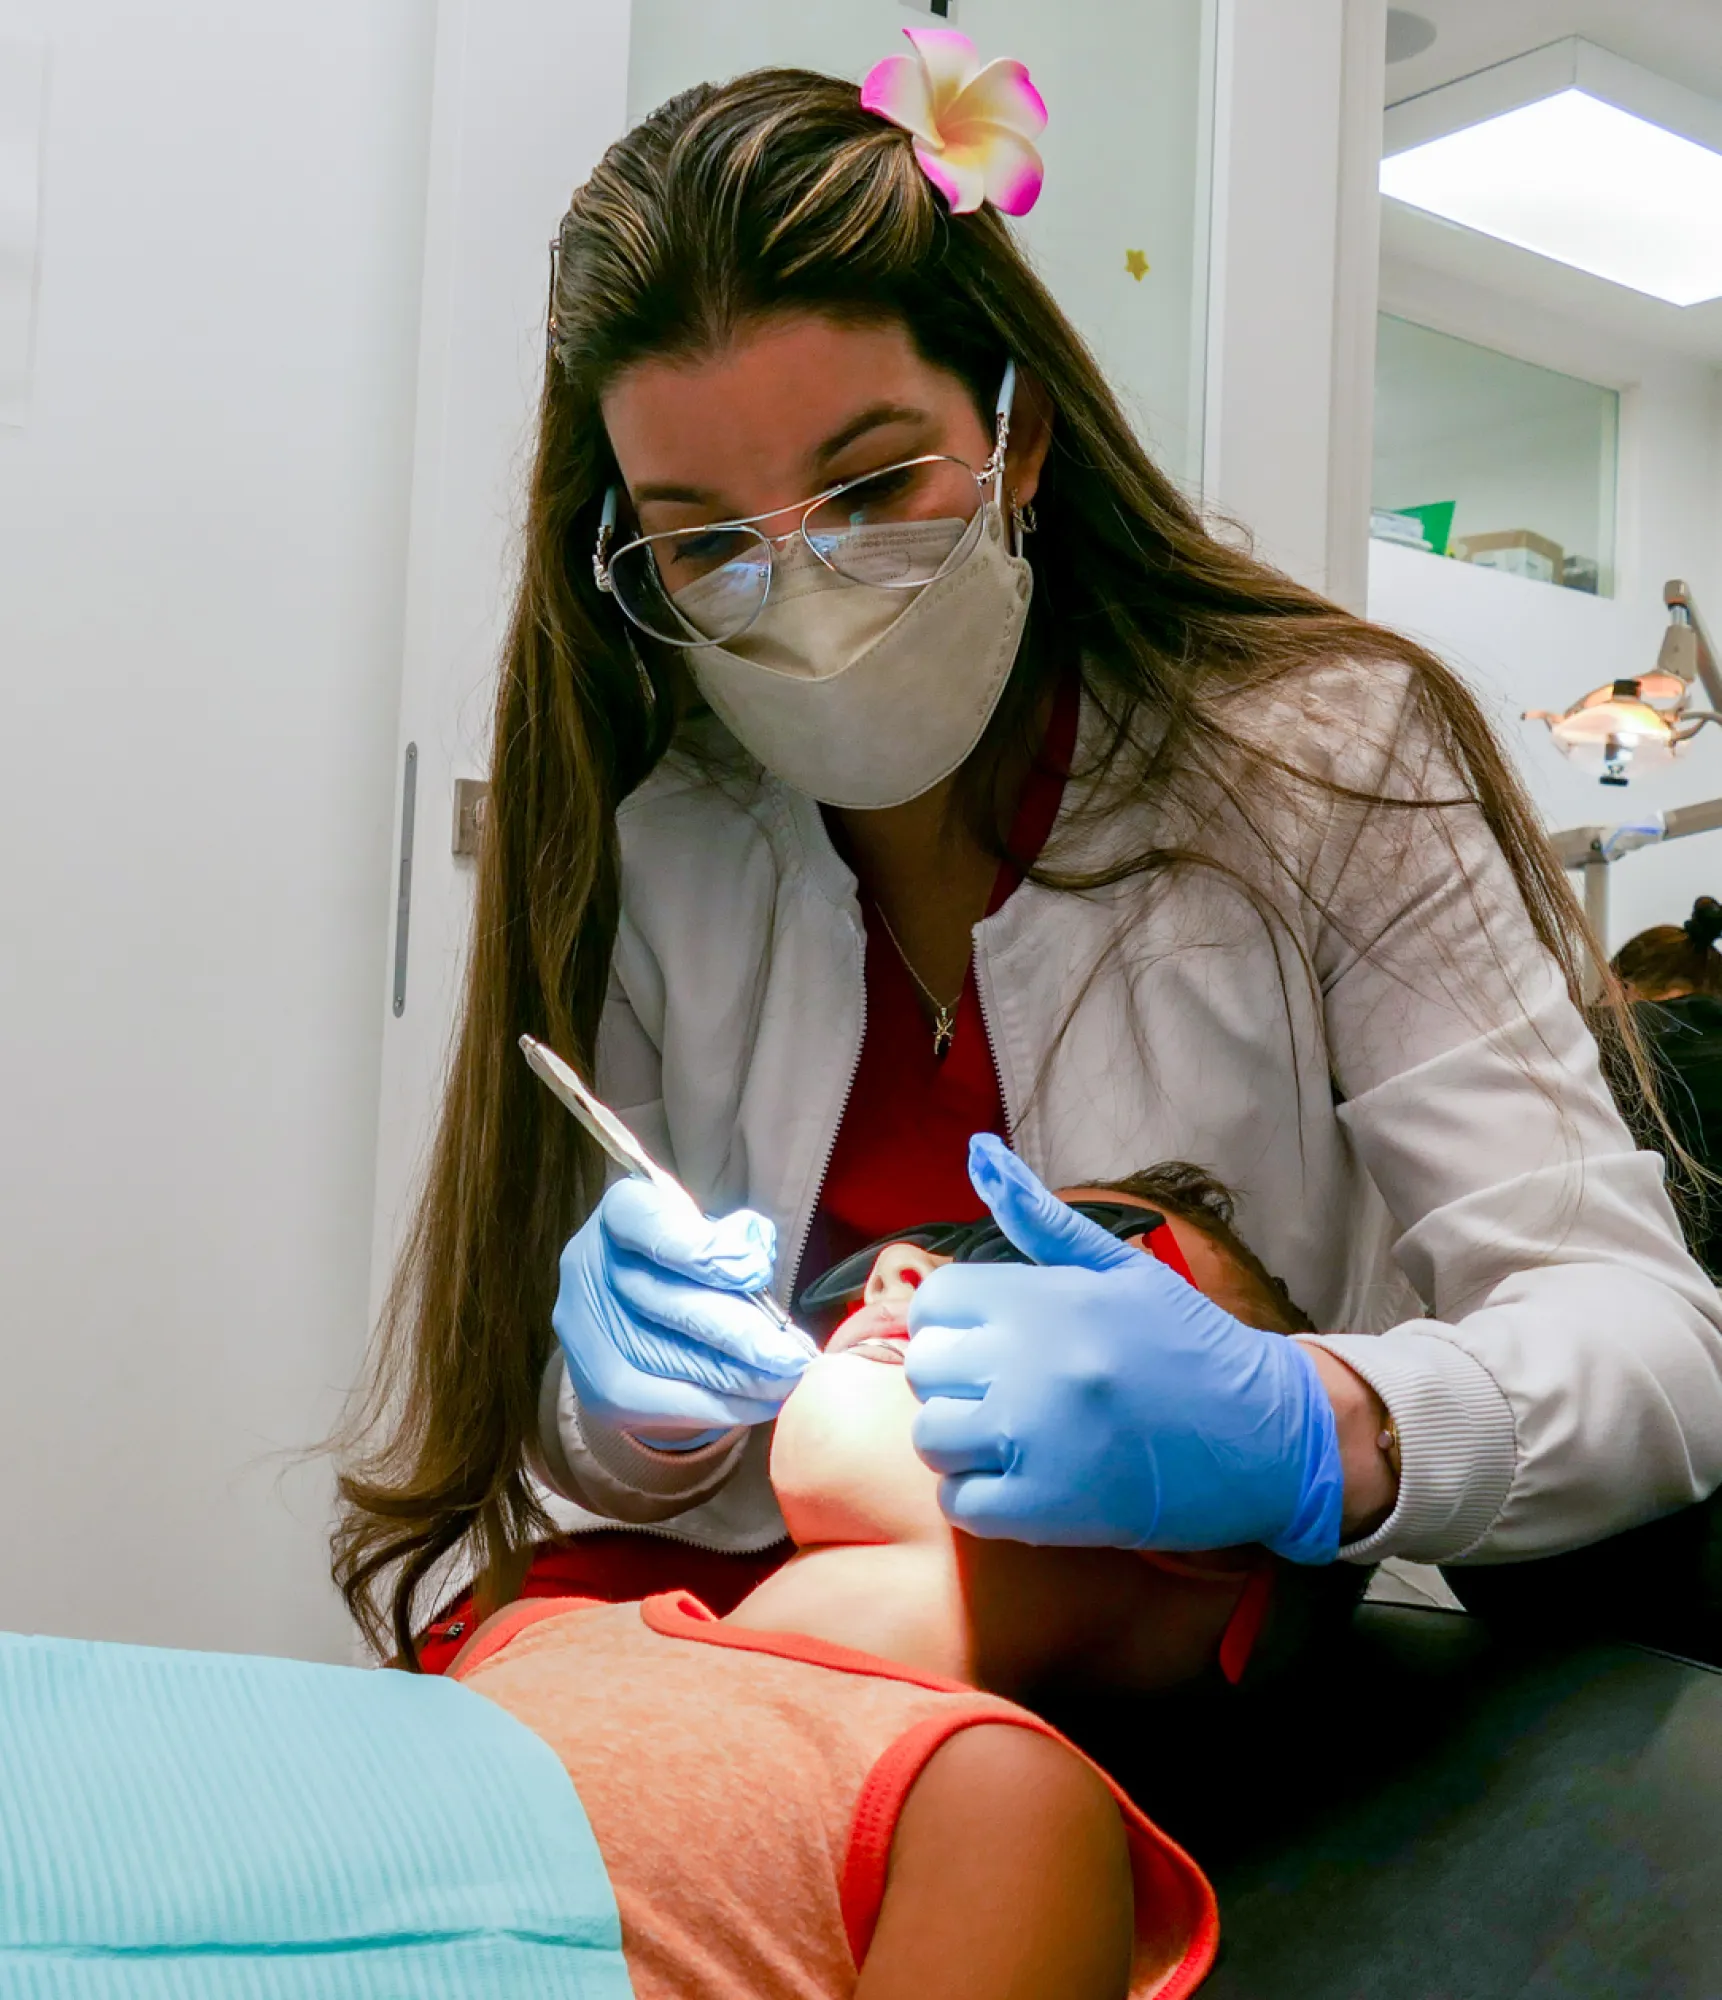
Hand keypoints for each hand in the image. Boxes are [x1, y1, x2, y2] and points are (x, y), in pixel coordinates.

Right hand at [553, 1180, 814, 1437]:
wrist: (637, 1316)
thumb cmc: (689, 1262)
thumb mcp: (712, 1234)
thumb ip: (734, 1240)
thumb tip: (753, 1261)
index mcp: (621, 1213)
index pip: (647, 1221)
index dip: (697, 1248)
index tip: (754, 1272)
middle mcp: (590, 1266)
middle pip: (664, 1301)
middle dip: (738, 1331)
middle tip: (793, 1353)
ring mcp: (585, 1329)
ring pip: (666, 1357)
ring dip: (738, 1376)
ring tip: (788, 1380)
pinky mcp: (598, 1383)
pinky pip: (661, 1401)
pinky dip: (721, 1405)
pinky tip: (763, 1403)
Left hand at [904, 1136, 1343, 1561]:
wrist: (1266, 1432)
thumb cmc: (1189, 1344)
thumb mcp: (1121, 1267)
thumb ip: (1041, 1219)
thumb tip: (980, 1156)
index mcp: (1040, 1298)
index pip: (934, 1302)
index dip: (952, 1323)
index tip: (987, 1340)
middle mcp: (1027, 1363)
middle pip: (926, 1370)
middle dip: (956, 1381)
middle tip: (1007, 1390)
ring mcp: (1033, 1439)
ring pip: (932, 1438)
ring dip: (964, 1441)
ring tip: (1015, 1437)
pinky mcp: (1045, 1508)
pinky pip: (961, 1503)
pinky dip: (981, 1498)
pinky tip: (1024, 1482)